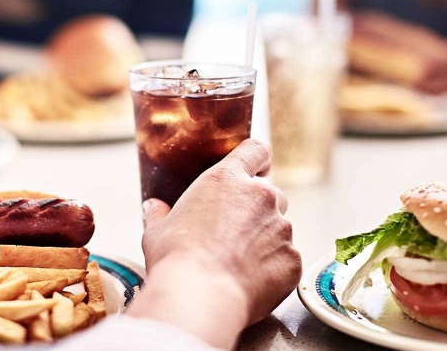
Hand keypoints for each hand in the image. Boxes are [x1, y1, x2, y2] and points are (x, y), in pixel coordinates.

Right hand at [128, 139, 301, 348]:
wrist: (200, 295)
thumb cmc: (177, 259)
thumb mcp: (157, 230)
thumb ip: (160, 214)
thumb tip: (154, 208)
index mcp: (228, 180)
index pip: (256, 151)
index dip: (257, 161)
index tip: (253, 172)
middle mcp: (261, 197)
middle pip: (270, 193)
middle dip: (258, 209)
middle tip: (235, 232)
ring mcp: (281, 228)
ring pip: (280, 227)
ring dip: (265, 239)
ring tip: (239, 262)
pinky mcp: (292, 258)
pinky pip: (286, 258)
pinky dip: (273, 267)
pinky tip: (250, 280)